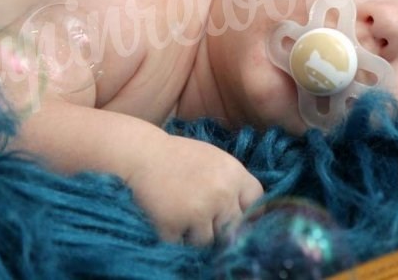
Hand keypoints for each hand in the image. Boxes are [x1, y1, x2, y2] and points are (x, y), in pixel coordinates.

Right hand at [128, 133, 262, 245]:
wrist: (141, 154)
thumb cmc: (178, 156)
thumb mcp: (215, 160)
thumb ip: (232, 183)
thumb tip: (250, 217)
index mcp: (234, 174)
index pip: (256, 203)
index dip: (247, 212)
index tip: (236, 216)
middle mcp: (222, 194)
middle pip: (233, 228)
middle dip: (220, 226)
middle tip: (203, 218)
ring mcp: (199, 210)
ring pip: (208, 240)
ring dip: (195, 233)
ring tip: (181, 214)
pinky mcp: (175, 224)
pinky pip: (182, 244)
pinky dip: (174, 236)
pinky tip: (167, 218)